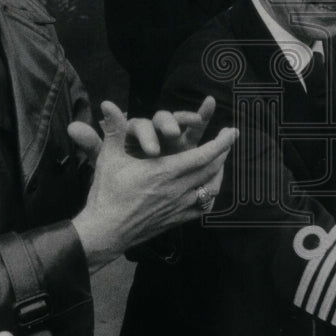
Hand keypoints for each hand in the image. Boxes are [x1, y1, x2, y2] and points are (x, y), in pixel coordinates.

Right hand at [71, 101, 236, 271]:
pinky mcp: (177, 220)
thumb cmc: (106, 194)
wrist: (104, 232)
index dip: (221, 143)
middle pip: (212, 169)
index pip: (203, 155)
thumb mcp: (108, 158)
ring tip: (220, 160)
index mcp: (164, 172)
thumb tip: (108, 104)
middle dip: (224, 152)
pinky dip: (211, 194)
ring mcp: (179, 207)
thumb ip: (114, 129)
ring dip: (219, 172)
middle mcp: (177, 190)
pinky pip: (203, 207)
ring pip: (212, 188)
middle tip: (229, 139)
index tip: (232, 132)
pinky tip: (208, 187)